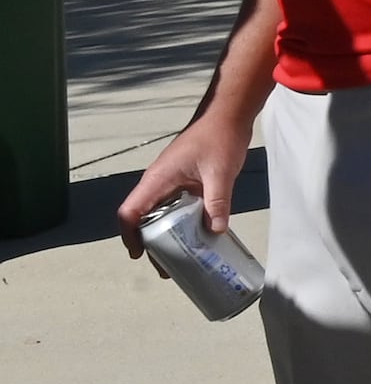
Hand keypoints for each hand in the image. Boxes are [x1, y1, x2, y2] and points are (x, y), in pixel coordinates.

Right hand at [120, 115, 251, 258]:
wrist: (228, 115)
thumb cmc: (219, 137)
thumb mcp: (220, 172)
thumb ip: (217, 201)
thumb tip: (216, 231)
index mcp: (157, 179)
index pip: (130, 211)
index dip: (129, 235)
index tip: (139, 254)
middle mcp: (158, 182)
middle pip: (143, 218)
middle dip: (150, 243)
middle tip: (166, 267)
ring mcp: (171, 182)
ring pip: (161, 215)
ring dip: (167, 236)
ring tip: (181, 259)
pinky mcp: (185, 182)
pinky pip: (178, 208)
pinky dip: (183, 224)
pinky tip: (198, 238)